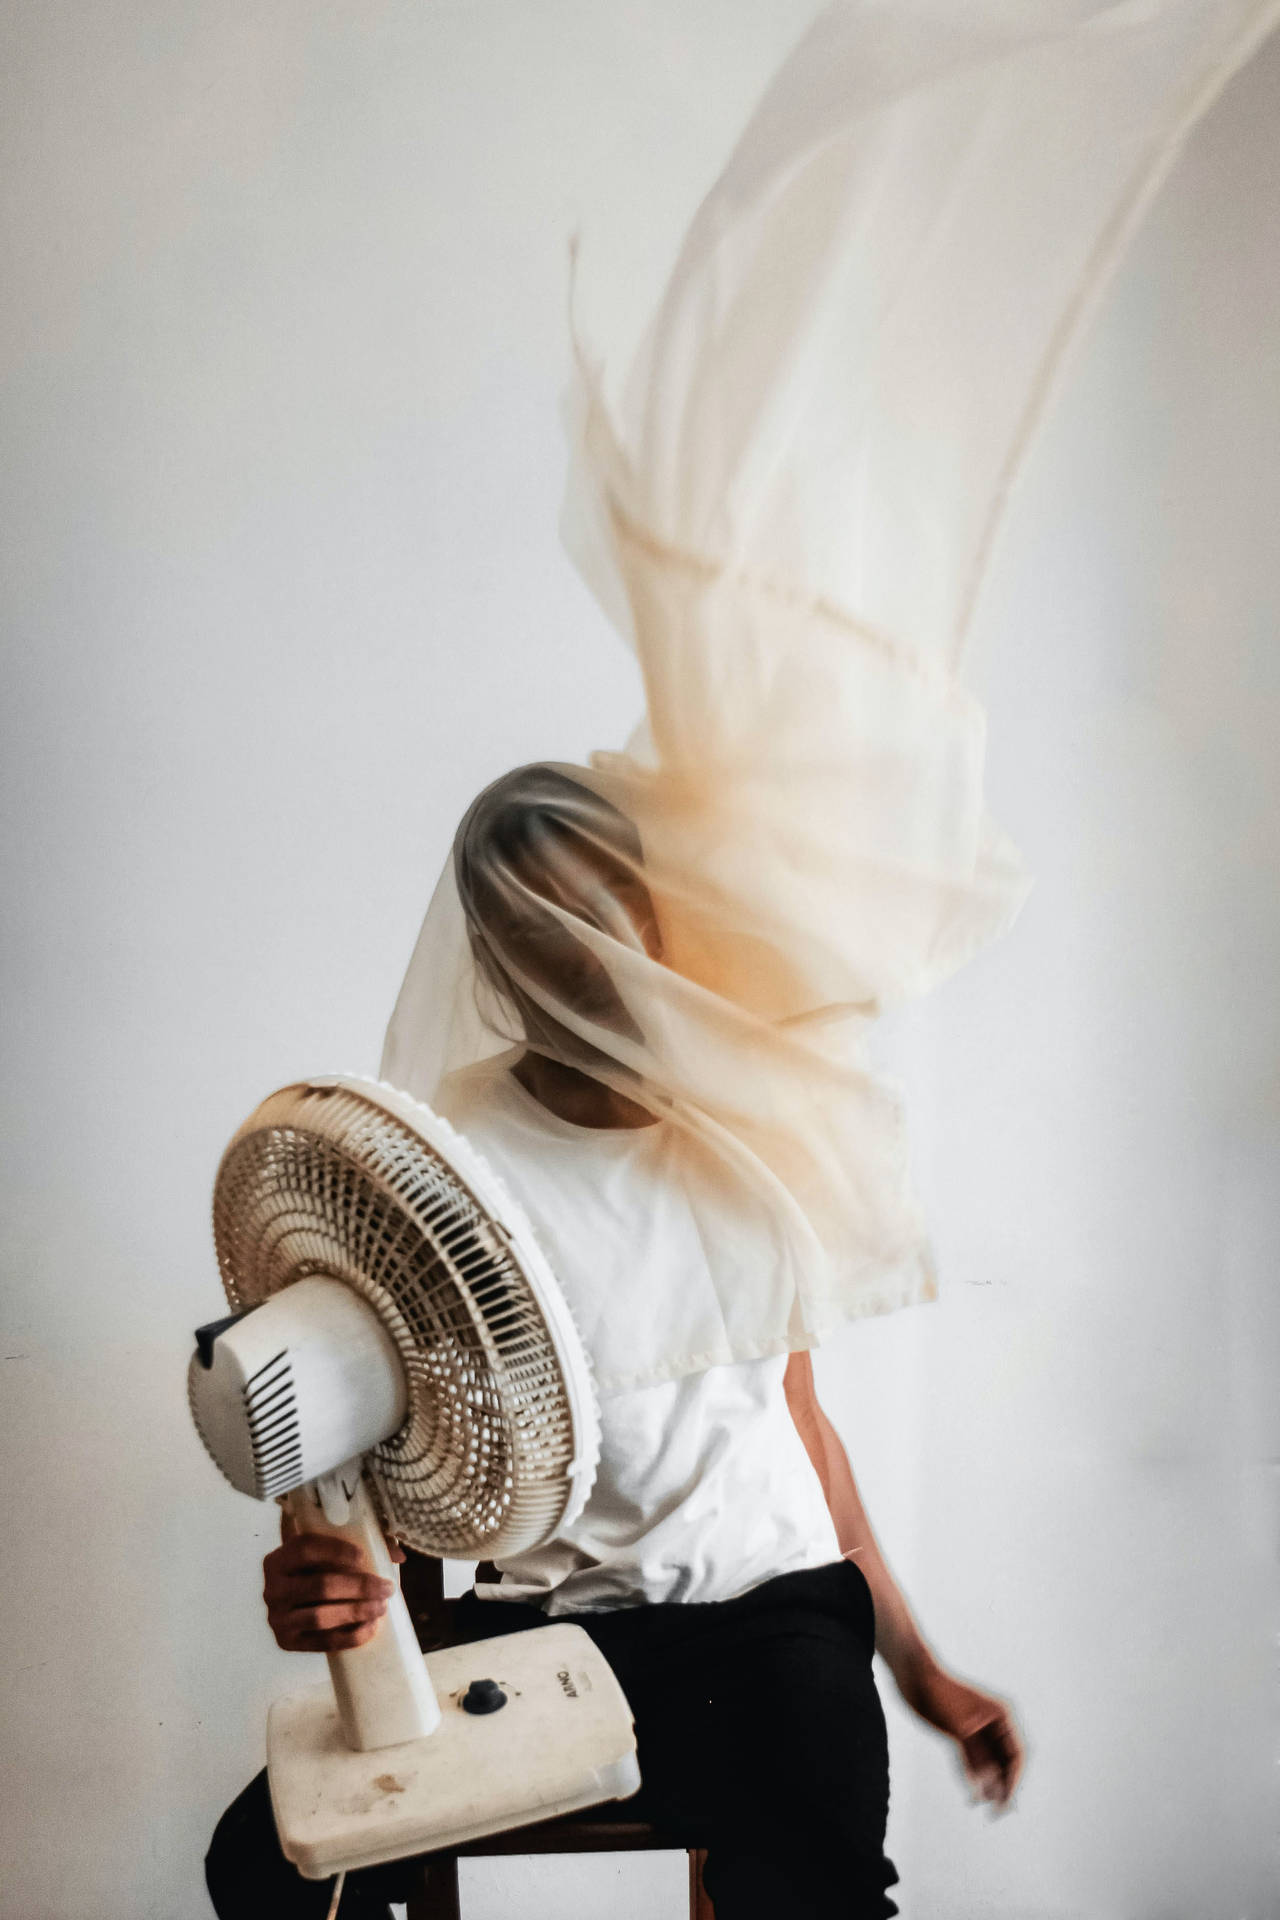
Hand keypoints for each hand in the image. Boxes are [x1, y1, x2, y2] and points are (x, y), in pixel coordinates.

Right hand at [262, 1512, 403, 1653]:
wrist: (295, 1601)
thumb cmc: (317, 1568)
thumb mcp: (328, 1548)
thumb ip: (362, 1540)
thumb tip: (399, 1554)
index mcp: (279, 1558)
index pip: (306, 1549)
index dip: (336, 1551)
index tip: (364, 1556)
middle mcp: (272, 1589)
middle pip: (320, 1585)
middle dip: (359, 1587)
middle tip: (386, 1588)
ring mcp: (277, 1618)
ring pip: (321, 1616)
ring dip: (356, 1612)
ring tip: (381, 1607)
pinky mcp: (287, 1642)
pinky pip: (323, 1642)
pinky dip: (351, 1636)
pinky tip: (371, 1627)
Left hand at [902, 1662, 1024, 1809]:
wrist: (913, 1674)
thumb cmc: (938, 1693)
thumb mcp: (958, 1727)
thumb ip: (973, 1757)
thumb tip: (987, 1789)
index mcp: (1002, 1715)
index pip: (1017, 1754)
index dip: (1014, 1781)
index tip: (1005, 1802)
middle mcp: (995, 1723)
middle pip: (1007, 1762)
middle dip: (1004, 1787)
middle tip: (997, 1813)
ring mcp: (979, 1730)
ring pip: (992, 1765)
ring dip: (990, 1786)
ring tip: (985, 1808)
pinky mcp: (963, 1735)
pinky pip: (975, 1762)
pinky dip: (975, 1779)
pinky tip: (972, 1796)